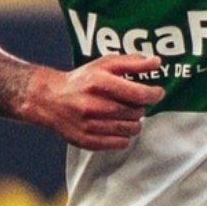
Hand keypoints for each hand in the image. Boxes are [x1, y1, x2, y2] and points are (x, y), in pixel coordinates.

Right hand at [21, 54, 164, 150]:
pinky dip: (123, 136)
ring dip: (133, 122)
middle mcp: (93, 104)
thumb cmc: (82, 80)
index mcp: (99, 82)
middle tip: (132, 102)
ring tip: (124, 114)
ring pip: (130, 129)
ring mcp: (88, 125)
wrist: (50, 99)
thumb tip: (156, 62)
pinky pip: (119, 143)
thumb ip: (133, 62)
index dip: (153, 95)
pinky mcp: (86, 140)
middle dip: (140, 107)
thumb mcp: (105, 64)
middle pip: (136, 113)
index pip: (138, 94)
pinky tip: (115, 126)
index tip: (156, 93)